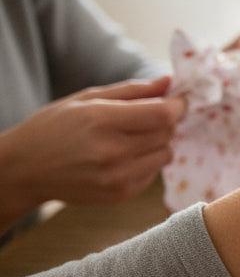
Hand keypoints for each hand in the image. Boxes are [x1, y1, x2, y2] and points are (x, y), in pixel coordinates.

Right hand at [0, 78, 185, 229]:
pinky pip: (154, 173)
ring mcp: (117, 177)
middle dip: (165, 122)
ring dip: (158, 143)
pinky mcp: (120, 195)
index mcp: (101, 120)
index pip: (163, 115)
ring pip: (166, 153)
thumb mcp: (86, 99)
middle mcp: (111, 152)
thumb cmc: (55, 127)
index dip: (177, 106)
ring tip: (131, 138)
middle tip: (146, 117)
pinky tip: (123, 157)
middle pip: (167, 133)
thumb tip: (169, 81)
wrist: (25, 169)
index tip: (177, 101)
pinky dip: (147, 161)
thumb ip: (133, 91)